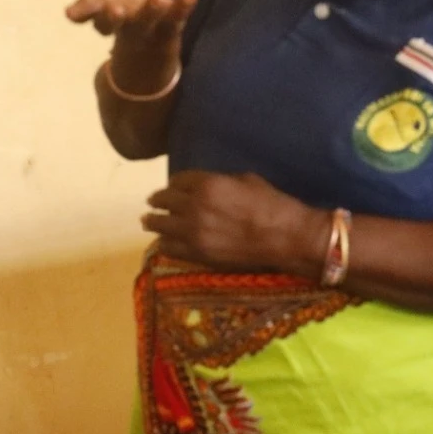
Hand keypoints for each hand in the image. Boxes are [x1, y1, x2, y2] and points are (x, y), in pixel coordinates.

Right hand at [61, 0, 196, 93]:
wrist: (152, 30)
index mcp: (100, 9)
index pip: (86, 12)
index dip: (80, 12)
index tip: (70, 13)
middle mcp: (121, 22)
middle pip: (111, 25)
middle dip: (111, 19)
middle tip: (116, 10)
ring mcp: (145, 25)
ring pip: (144, 22)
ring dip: (149, 12)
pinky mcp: (170, 25)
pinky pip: (176, 17)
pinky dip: (183, 5)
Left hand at [142, 172, 324, 274]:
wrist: (284, 237)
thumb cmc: (271, 204)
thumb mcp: (246, 180)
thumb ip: (220, 181)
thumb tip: (208, 187)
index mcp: (208, 184)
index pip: (178, 180)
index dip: (173, 183)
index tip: (171, 187)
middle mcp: (194, 206)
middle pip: (164, 200)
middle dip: (158, 200)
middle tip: (153, 202)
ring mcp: (193, 232)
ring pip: (160, 224)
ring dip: (153, 221)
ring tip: (147, 221)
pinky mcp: (197, 253)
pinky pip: (169, 247)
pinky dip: (164, 242)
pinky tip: (164, 241)